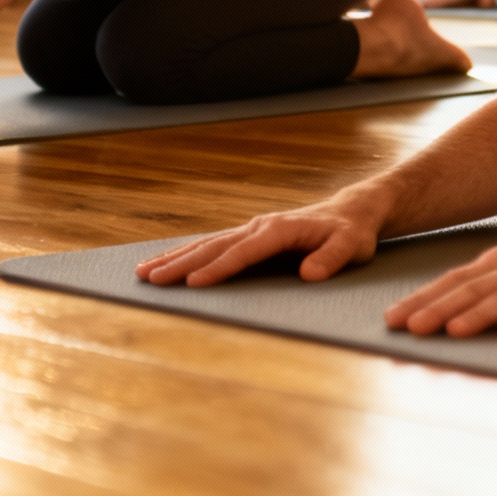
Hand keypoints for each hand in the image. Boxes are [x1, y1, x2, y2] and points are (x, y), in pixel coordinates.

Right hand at [136, 195, 386, 287]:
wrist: (352, 212)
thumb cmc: (353, 232)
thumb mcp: (352, 245)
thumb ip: (333, 257)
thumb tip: (310, 274)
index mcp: (281, 229)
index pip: (245, 252)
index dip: (219, 268)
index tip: (193, 284)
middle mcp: (261, 226)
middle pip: (214, 246)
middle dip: (182, 264)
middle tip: (150, 279)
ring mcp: (252, 229)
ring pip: (207, 243)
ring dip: (175, 257)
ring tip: (143, 272)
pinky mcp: (250, 236)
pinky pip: (213, 245)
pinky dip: (187, 254)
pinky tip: (166, 264)